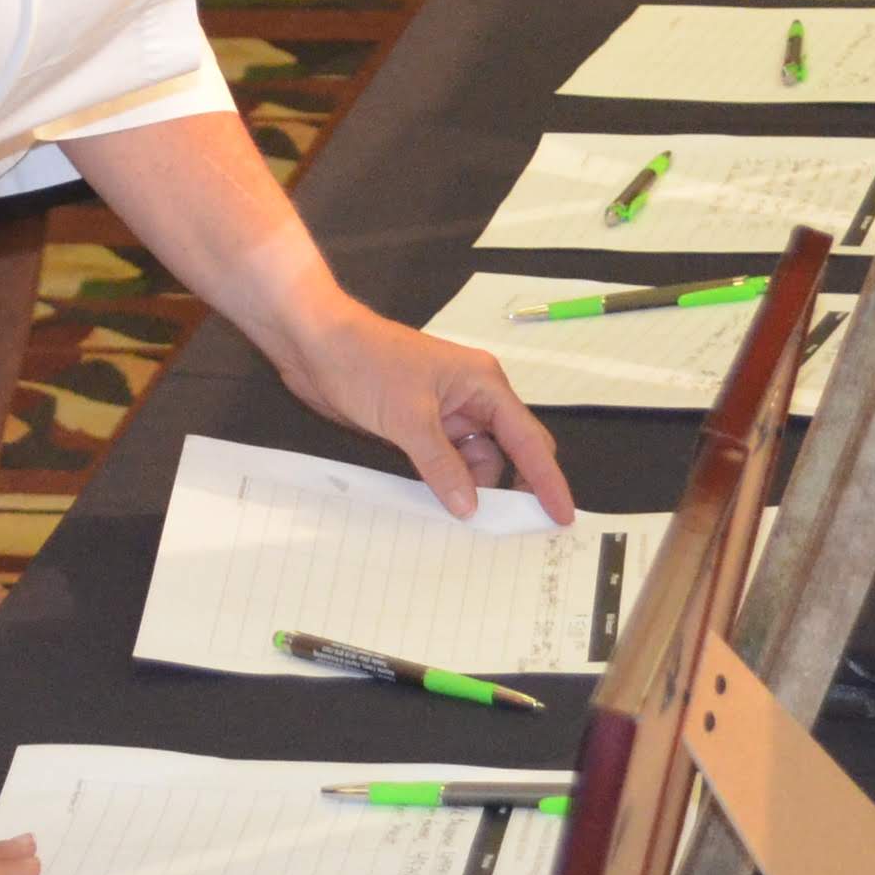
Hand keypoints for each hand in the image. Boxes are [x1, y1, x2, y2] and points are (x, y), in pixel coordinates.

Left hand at [272, 296, 576, 522]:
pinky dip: (445, 483)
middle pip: (507, 452)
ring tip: (467, 526)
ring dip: (471, 489)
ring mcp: (443, 414)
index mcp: (483, 384)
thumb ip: (441, 464)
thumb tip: (470, 507)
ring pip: (473, 462)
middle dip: (512, 488)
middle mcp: (471, 399)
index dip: (547, 480)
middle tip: (513, 533)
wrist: (313, 341)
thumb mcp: (408, 416)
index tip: (562, 516)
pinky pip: (444, 463)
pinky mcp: (417, 426)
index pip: (528, 439)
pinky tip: (440, 506)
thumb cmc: (366, 362)